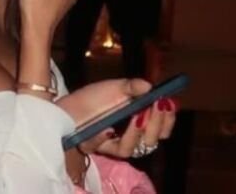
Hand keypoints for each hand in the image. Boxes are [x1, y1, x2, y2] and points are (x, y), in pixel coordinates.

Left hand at [56, 79, 175, 157]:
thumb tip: (149, 86)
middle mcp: (129, 138)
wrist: (67, 106)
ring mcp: (112, 145)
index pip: (161, 129)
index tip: (168, 102)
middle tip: (154, 106)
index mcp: (138, 125)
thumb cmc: (94, 98)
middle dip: (155, 124)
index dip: (167, 119)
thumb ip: (132, 87)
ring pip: (131, 149)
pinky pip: (102, 148)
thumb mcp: (114, 87)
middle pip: (150, 141)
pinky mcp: (95, 147)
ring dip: (135, 132)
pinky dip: (105, 137)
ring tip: (135, 114)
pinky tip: (105, 128)